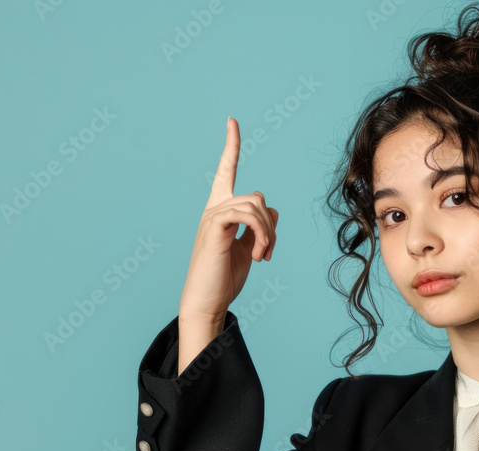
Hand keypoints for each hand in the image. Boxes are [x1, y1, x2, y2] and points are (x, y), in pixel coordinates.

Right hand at [178, 117, 278, 322]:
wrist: (207, 301)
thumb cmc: (224, 277)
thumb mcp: (250, 248)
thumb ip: (259, 227)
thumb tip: (271, 210)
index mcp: (220, 211)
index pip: (227, 171)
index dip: (231, 146)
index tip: (232, 121)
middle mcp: (213, 209)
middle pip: (257, 196)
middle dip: (271, 225)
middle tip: (268, 253)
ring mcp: (211, 217)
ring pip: (256, 205)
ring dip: (268, 233)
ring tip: (263, 256)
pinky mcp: (214, 228)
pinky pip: (246, 215)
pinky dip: (260, 234)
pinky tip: (259, 255)